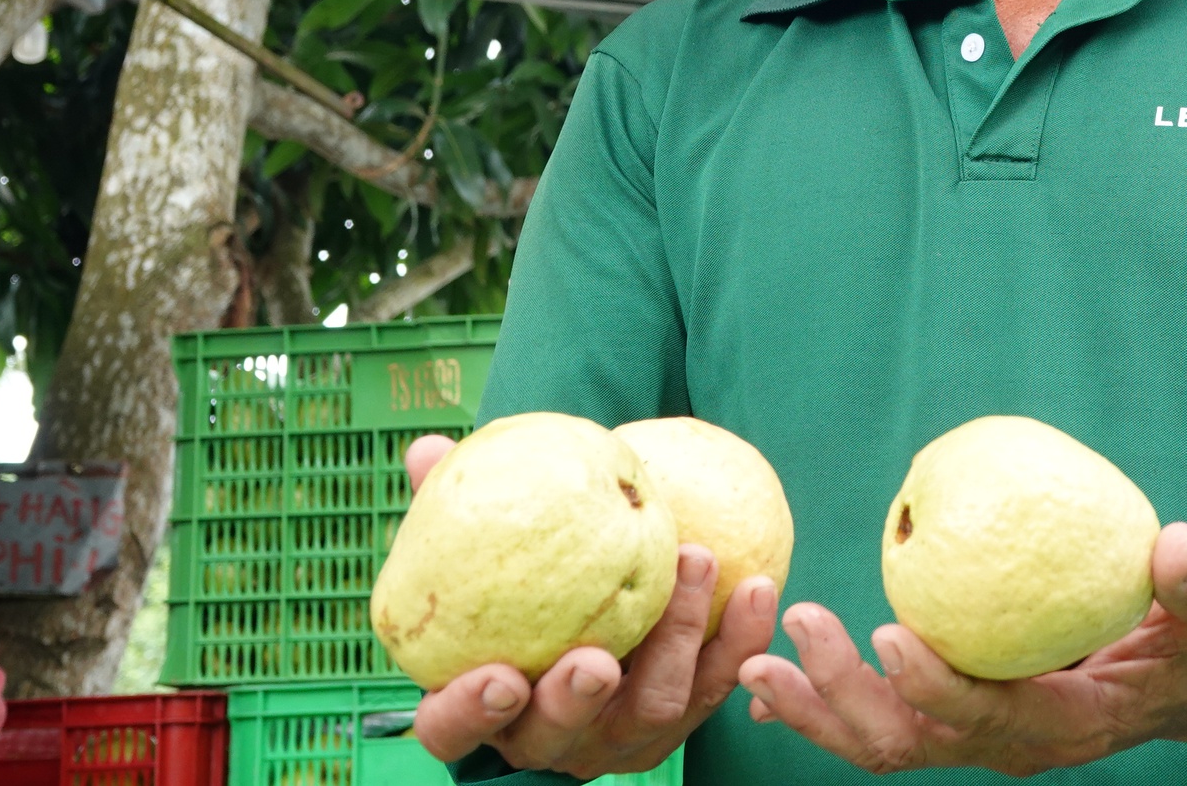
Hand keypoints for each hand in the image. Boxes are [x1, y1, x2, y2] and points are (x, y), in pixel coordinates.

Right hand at [402, 433, 778, 776]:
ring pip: (650, 710)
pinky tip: (761, 585)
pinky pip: (717, 684)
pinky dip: (741, 639)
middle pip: (556, 733)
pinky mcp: (681, 720)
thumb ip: (454, 509)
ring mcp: (616, 737)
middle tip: (598, 658)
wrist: (593, 617)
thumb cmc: (520, 580)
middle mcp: (547, 735)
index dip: (470, 714)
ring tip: (697, 565)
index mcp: (484, 706)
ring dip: (676, 644)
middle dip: (577, 700)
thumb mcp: (483, 552)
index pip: (454, 731)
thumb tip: (425, 449)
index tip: (500, 676)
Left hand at [738, 522, 1186, 774]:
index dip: (938, 686)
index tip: (890, 630)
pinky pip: (886, 725)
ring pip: (886, 745)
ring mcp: (984, 739)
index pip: (992, 716)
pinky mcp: (964, 721)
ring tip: (756, 668)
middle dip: (848, 695)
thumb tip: (1173, 543)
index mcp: (1072, 725)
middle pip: (916, 743)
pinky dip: (827, 707)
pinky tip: (772, 684)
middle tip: (797, 628)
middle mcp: (1017, 745)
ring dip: (819, 709)